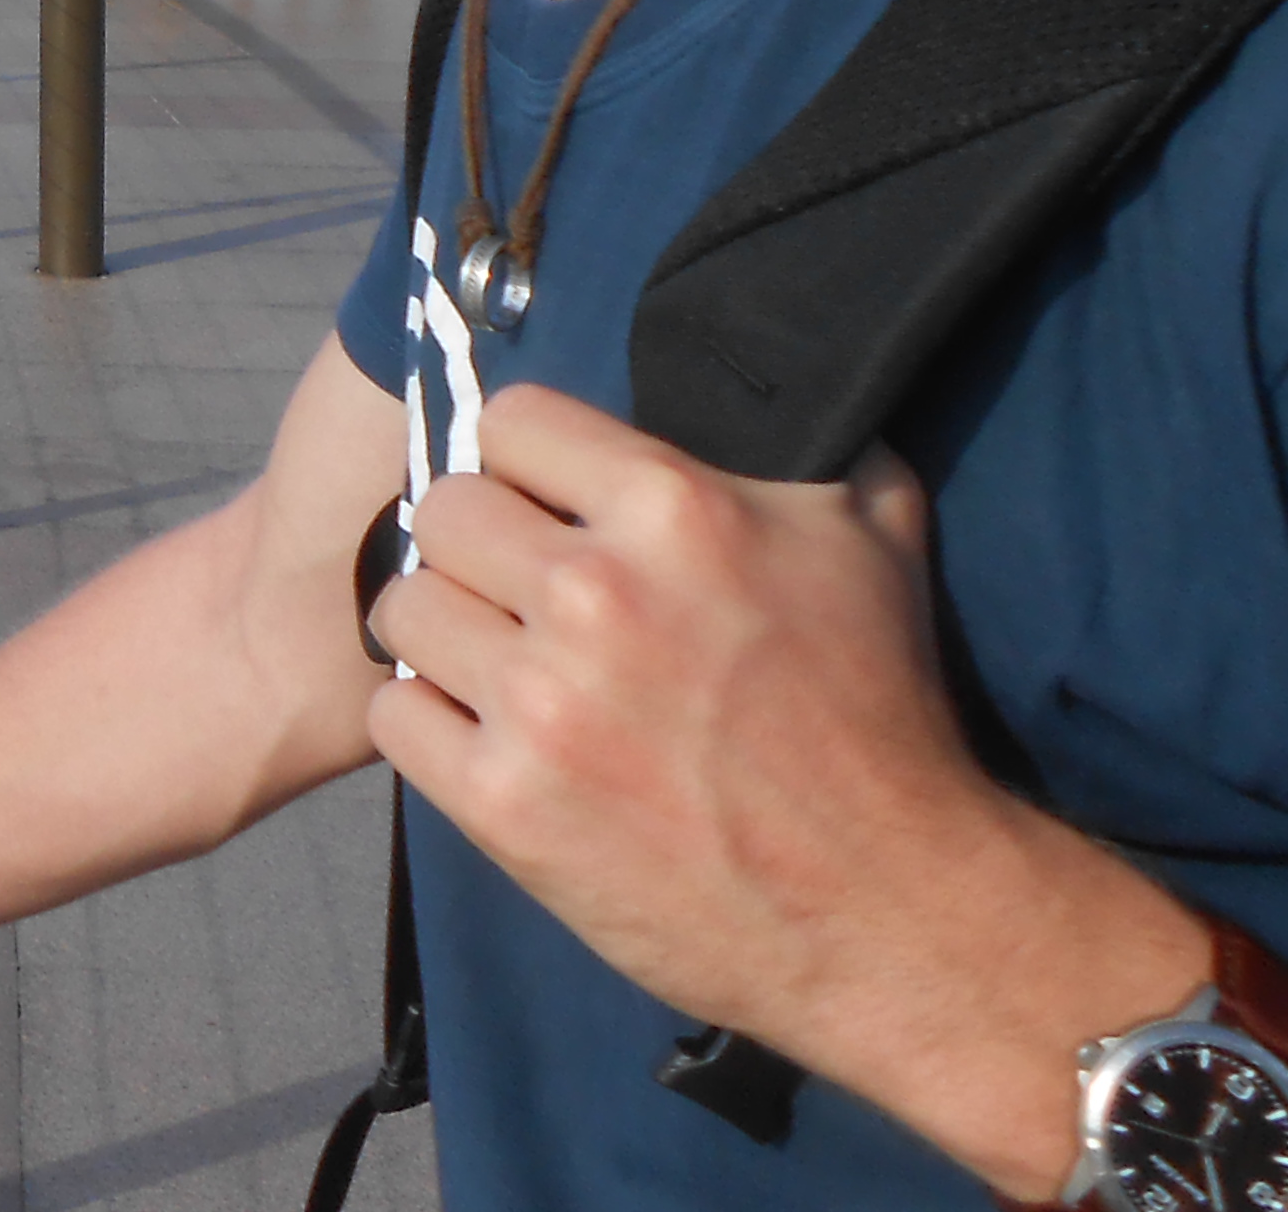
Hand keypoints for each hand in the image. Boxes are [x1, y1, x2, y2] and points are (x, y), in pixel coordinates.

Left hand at [363, 385, 1182, 1163]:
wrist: (893, 911)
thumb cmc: (885, 717)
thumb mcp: (873, 540)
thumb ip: (809, 445)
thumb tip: (769, 377)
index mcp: (675, 510)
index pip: (511, 418)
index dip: (527, 458)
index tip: (546, 497)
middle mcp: (594, 594)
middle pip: (443, 508)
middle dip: (479, 543)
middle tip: (517, 588)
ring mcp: (542, 705)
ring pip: (405, 607)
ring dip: (445, 630)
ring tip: (497, 660)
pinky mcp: (507, 805)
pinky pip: (394, 716)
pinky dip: (428, 722)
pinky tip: (486, 733)